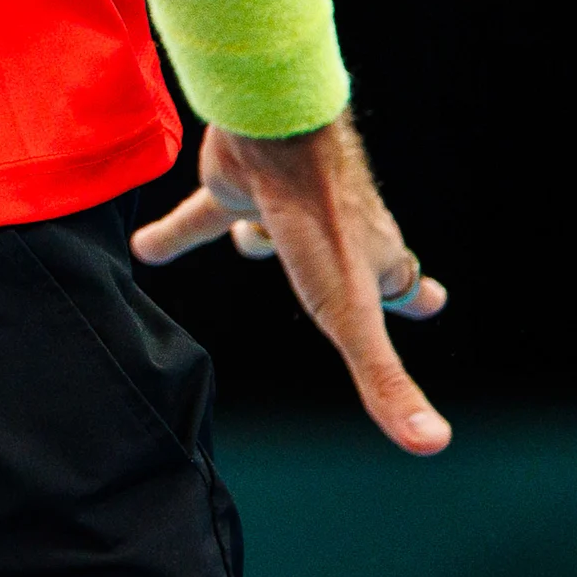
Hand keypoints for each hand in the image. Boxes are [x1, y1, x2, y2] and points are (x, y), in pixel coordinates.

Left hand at [135, 115, 449, 454]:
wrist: (274, 132)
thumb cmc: (322, 225)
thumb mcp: (353, 315)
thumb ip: (384, 380)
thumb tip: (434, 445)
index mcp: (371, 257)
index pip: (401, 283)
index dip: (413, 296)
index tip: (429, 298)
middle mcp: (330, 230)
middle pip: (341, 252)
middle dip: (347, 265)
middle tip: (349, 272)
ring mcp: (282, 208)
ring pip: (275, 232)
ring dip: (262, 239)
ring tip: (249, 243)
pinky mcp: (235, 188)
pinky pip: (201, 217)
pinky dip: (173, 234)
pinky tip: (142, 249)